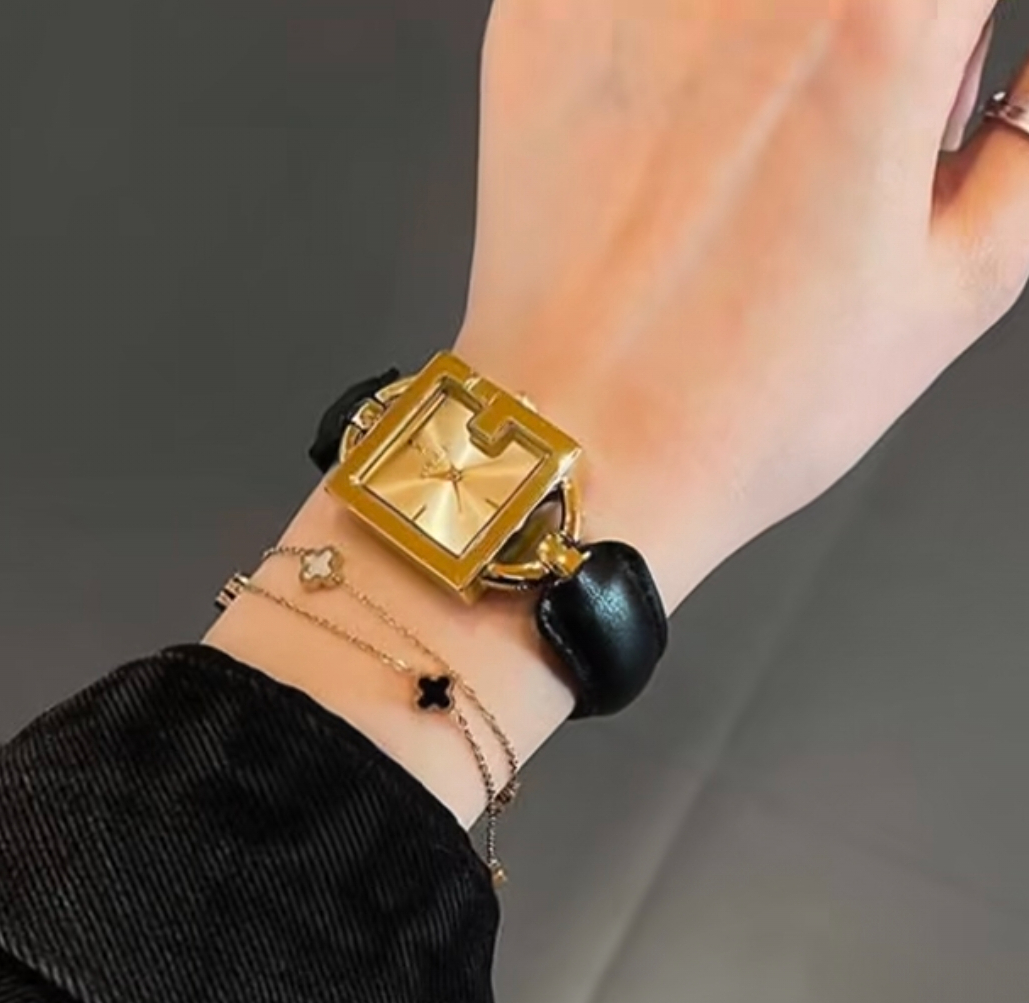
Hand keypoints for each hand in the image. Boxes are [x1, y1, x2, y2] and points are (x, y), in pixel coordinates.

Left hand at [454, 0, 1023, 613]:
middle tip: (848, 110)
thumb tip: (1023, 84)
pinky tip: (667, 131)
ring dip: (756, 37)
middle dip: (865, 27)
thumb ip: (1026, 139)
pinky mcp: (537, 18)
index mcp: (875, 21)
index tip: (928, 74)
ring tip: (748, 131)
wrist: (580, 446)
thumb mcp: (958, 282)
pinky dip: (665, 32)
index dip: (945, 32)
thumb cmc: (742, 406)